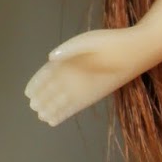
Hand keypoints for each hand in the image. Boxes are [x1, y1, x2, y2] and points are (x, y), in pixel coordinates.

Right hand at [25, 26, 147, 125]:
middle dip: (43, 98)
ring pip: (62, 99)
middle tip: (33, 107)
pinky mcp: (93, 95)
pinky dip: (64, 114)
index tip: (28, 92)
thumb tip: (50, 58)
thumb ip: (68, 49)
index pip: (48, 73)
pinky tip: (55, 120)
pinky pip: (75, 106)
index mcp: (69, 59)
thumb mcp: (86, 41)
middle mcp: (74, 75)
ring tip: (41, 117)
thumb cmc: (109, 42)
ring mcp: (83, 86)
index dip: (37, 82)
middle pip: (53, 88)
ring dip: (51, 108)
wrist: (133, 51)